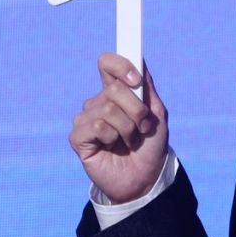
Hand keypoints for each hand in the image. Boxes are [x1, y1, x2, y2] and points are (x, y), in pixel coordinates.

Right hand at [69, 53, 168, 203]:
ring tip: (129, 140)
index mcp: (116, 92)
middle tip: (142, 128)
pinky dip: (113, 137)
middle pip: (114, 90)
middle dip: (136, 110)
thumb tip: (139, 60)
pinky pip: (97, 127)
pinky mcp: (78, 138)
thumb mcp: (157, 113)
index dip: (120, 65)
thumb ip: (147, 88)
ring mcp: (86, 120)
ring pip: (108, 109)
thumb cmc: (151, 145)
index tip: (136, 80)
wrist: (146, 176)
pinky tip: (112, 147)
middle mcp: (98, 103)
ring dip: (128, 128)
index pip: (107, 64)